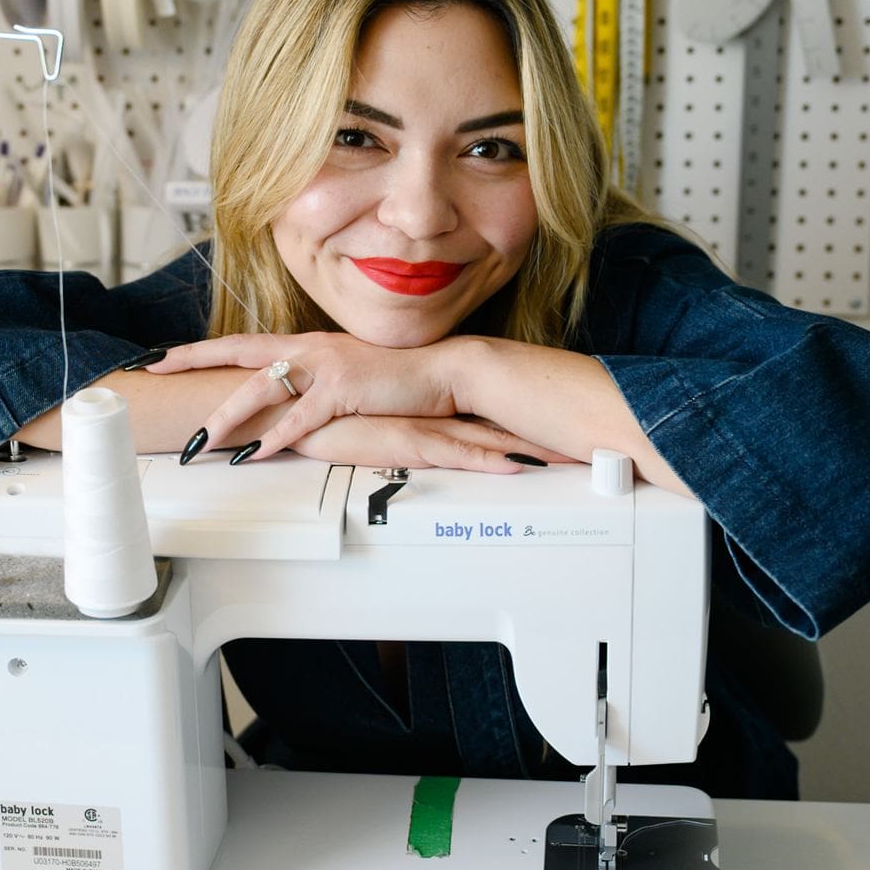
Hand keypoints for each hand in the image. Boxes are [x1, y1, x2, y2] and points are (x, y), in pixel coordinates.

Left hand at [144, 330, 465, 460]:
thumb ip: (310, 381)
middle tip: (155, 371)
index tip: (161, 353)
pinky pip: (301, 417)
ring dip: (228, 416)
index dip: (199, 348)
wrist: (441, 372)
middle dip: (192, 360)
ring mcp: (325, 366)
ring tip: (200, 440)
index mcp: (304, 344)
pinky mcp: (345, 390)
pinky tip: (253, 454)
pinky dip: (275, 437)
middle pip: (237, 352)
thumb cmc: (393, 378)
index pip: (240, 343)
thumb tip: (280, 401)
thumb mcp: (343, 374)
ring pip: (262, 388)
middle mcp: (309, 348)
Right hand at [288, 412, 575, 474]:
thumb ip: (382, 423)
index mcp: (421, 408)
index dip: (518, 419)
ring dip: (527, 448)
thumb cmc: (315, 411)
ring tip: (568, 459)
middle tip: (582, 442)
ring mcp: (420, 426)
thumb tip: (399, 431)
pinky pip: (456, 455)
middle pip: (494, 423)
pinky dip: (489, 461)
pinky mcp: (406, 441)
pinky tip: (518, 467)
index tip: (553, 423)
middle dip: (538, 432)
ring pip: (486, 439)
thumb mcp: (359, 419)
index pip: (479, 414)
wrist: (287, 402)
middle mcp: (428, 413)